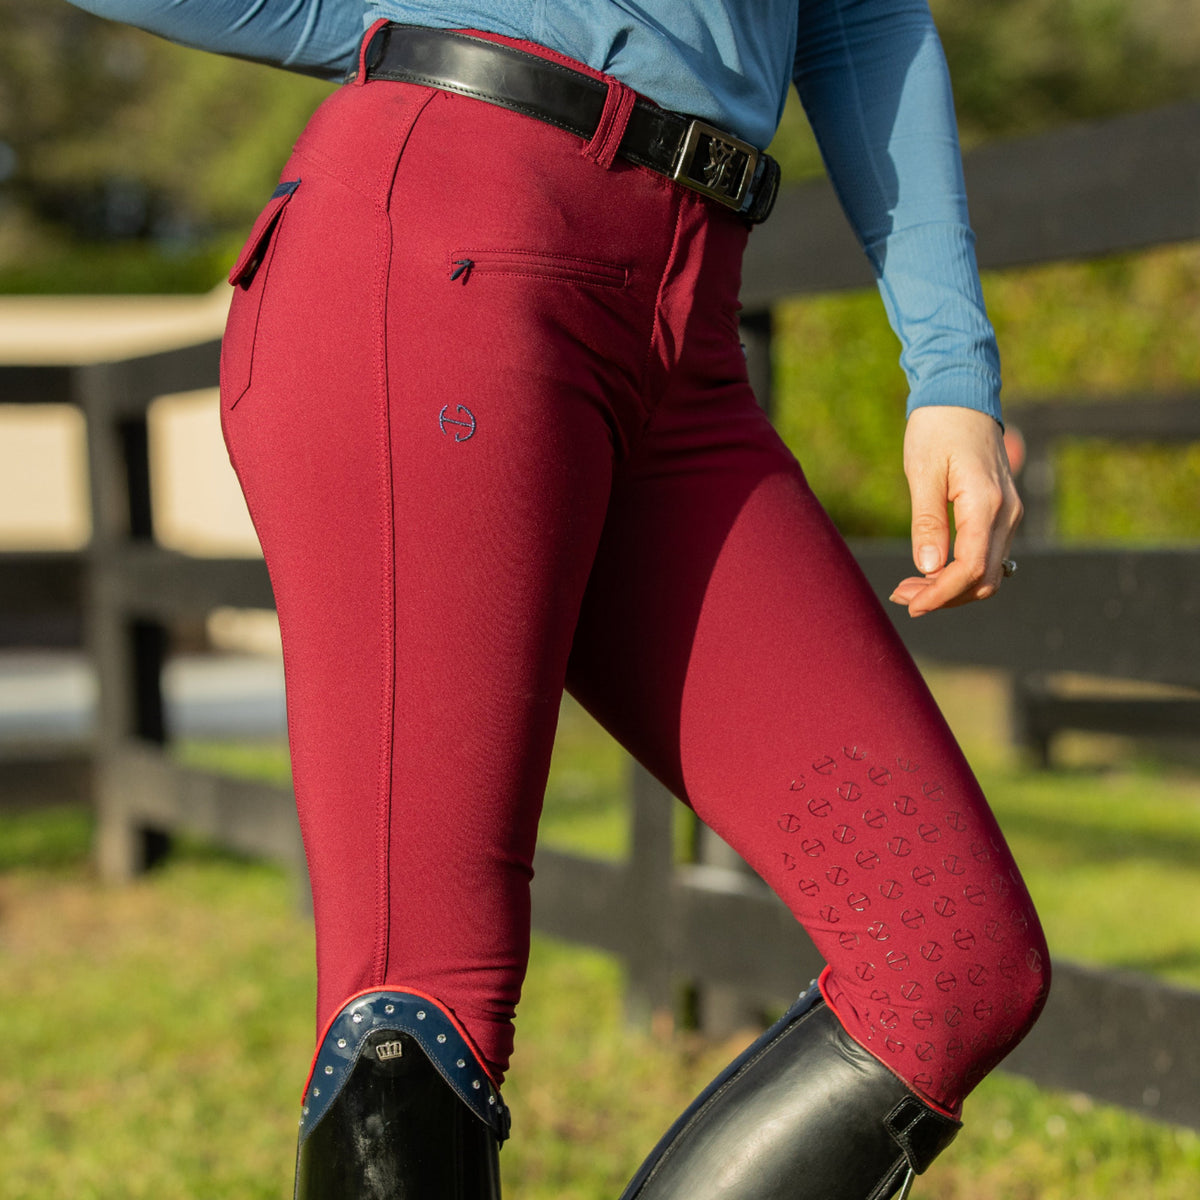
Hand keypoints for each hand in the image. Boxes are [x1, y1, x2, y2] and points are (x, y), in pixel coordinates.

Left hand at [889, 406, 1021, 616]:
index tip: (910, 604)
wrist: (962, 396)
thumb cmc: (937, 428)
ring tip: (908, 587)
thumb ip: (927, 521)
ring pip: (988, 572)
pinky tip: (929, 570)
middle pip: (982, 579)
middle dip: (943, 597)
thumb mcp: (923, 473)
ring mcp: (1010, 514)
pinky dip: (960, 571)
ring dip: (950, 587)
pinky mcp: (1002, 512)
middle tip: (901, 595)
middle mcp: (1007, 514)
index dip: (940, 594)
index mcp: (986, 504)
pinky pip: (987, 554)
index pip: (969, 569)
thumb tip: (927, 566)